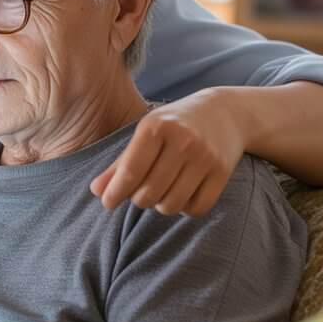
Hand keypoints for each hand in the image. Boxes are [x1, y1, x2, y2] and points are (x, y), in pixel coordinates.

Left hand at [90, 89, 245, 216]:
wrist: (226, 113)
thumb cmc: (174, 124)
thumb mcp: (145, 133)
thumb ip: (119, 164)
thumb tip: (96, 191)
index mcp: (156, 127)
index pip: (130, 172)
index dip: (115, 193)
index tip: (108, 203)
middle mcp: (182, 141)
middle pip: (149, 193)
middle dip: (138, 199)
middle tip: (140, 190)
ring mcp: (205, 156)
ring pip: (171, 204)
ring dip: (161, 205)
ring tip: (161, 191)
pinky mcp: (222, 171)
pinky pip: (197, 208)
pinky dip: (185, 209)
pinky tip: (182, 194)